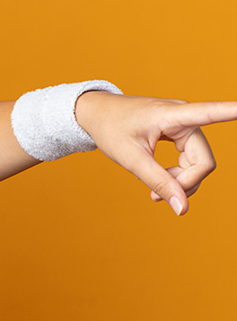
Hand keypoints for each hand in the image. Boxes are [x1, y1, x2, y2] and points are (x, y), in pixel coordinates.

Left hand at [75, 91, 236, 214]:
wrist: (98, 114)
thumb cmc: (111, 130)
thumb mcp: (131, 160)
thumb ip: (158, 182)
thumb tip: (183, 209)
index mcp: (172, 115)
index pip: (210, 113)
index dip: (232, 112)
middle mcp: (185, 117)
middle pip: (203, 161)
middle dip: (183, 182)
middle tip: (153, 197)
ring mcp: (185, 124)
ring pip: (199, 163)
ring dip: (180, 181)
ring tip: (152, 191)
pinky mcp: (181, 132)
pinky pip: (190, 160)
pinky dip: (177, 174)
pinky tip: (158, 179)